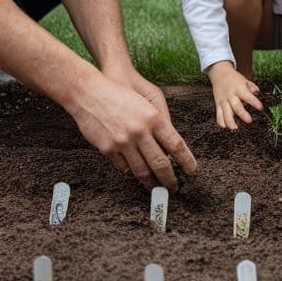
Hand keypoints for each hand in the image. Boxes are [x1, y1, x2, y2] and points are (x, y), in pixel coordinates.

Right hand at [69, 69, 197, 191]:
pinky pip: (123, 168)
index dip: (186, 161)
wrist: (89, 92)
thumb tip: (169, 145)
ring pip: (142, 171)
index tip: (192, 171)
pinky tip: (134, 174)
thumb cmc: (119, 91)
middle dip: (170, 180)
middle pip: (161, 164)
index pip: (176, 144)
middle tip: (174, 188)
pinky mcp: (108, 149)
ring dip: (151, 183)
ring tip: (156, 188)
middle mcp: (140, 132)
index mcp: (153, 117)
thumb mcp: (147, 100)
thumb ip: (160, 121)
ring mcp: (123, 142)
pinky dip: (131, 173)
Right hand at [208, 62, 261, 129]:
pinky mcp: (217, 104)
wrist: (219, 73)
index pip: (248, 97)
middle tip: (249, 120)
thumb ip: (252, 87)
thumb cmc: (234, 79)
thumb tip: (257, 92)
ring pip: (225, 113)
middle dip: (243, 115)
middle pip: (236, 107)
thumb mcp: (244, 80)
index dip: (255, 102)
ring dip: (230, 122)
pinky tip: (225, 126)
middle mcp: (231, 96)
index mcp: (239, 89)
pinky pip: (218, 115)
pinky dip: (221, 122)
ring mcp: (223, 101)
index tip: (261, 108)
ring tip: (235, 128)